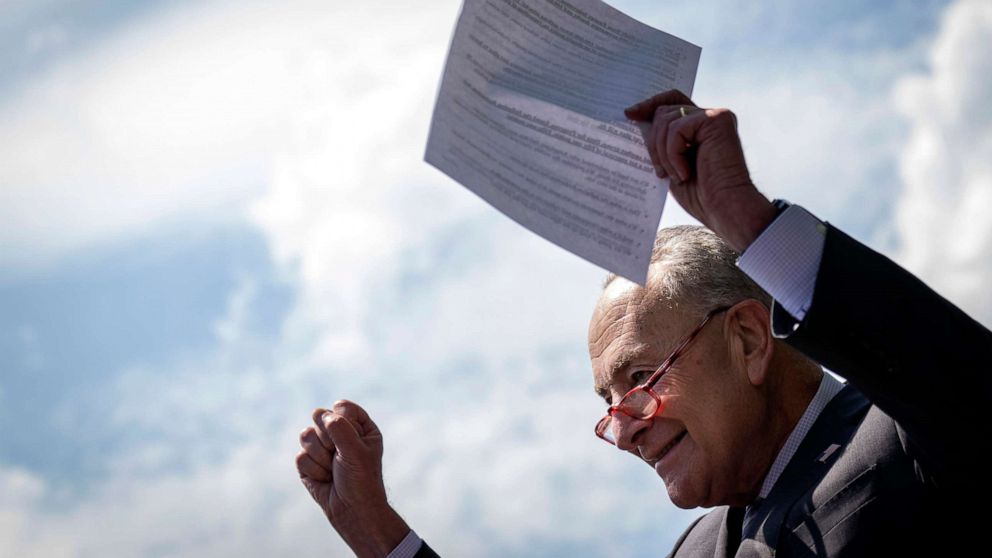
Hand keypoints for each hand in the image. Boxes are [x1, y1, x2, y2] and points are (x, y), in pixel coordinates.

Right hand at [296, 400, 409, 557]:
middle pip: (320, 416)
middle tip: (339, 456)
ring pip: (305, 435)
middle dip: (327, 439)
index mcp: (359, 426)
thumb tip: (321, 414)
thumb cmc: (361, 479)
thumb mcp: (356, 450)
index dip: (341, 421)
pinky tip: (325, 479)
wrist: (351, 510)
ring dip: (319, 457)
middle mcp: (340, 433)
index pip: (342, 407)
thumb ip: (340, 428)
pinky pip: (300, 456)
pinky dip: (313, 470)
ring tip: (332, 469)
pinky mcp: (308, 462)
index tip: (352, 440)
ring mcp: (322, 447)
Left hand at [625, 90, 776, 251]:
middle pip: (663, 112)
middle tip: (660, 171)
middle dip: (653, 142)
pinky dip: (673, 154)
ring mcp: (716, 116)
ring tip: (677, 175)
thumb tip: (635, 119)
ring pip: (666, 120)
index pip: (672, 100)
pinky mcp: (717, 120)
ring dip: (663, 153)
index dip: (650, 104)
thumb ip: (660, 141)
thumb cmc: (700, 195)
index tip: (629, 114)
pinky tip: (685, 173)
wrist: (723, 209)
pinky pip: (677, 129)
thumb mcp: (671, 164)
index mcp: (700, 126)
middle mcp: (710, 117)